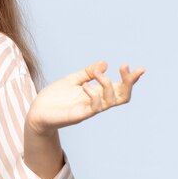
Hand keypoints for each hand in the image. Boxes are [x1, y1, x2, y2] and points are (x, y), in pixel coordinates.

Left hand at [26, 61, 144, 135]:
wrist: (37, 111)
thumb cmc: (54, 97)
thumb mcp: (72, 80)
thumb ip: (87, 73)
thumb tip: (104, 63)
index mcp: (96, 93)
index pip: (119, 88)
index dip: (131, 79)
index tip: (140, 69)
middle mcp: (96, 102)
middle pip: (122, 96)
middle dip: (128, 82)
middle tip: (125, 67)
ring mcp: (89, 109)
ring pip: (111, 101)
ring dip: (107, 84)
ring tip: (96, 74)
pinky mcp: (79, 115)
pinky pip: (95, 108)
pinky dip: (94, 95)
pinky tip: (85, 87)